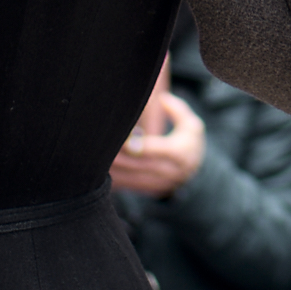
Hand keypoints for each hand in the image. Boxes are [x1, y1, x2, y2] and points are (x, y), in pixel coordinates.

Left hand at [110, 82, 206, 196]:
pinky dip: (115, 178)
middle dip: (121, 157)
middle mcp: (172, 173)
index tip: (127, 140)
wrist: (194, 171)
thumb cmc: (189, 142)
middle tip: (101, 145)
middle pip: (142, 166)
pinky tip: (100, 169)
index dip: (144, 146)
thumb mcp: (191, 124)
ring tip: (96, 156)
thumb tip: (162, 99)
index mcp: (182, 154)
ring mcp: (160, 185)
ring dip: (115, 168)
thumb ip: (177, 110)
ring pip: (132, 178)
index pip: (163, 151)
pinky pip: (128, 186)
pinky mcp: (149, 191)